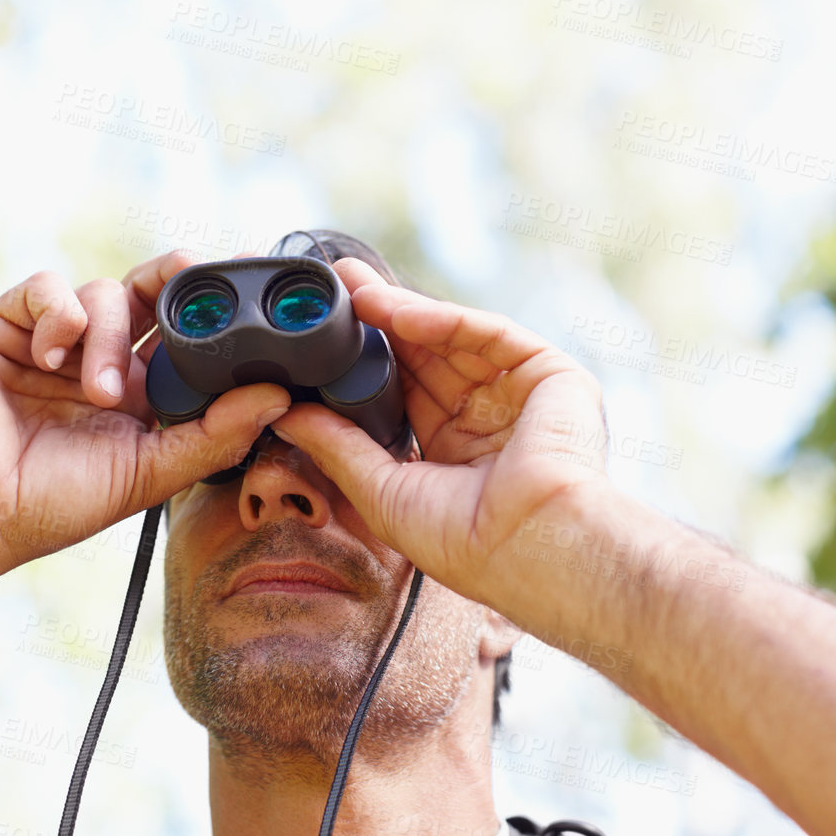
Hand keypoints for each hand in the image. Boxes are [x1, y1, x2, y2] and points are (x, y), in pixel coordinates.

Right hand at [0, 251, 289, 583]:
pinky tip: (51, 354)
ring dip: (106, 335)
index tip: (251, 285)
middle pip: (151, 291)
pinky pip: (46, 287)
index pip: (186, 334)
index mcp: (141, 391)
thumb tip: (280, 397)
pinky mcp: (8, 326)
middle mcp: (101, 358)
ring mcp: (55, 339)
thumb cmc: (54, 505)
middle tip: (195, 275)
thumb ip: (215, 435)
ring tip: (95, 391)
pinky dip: (58, 311)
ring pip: (104, 291)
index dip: (214, 310)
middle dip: (176, 279)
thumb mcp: (149, 474)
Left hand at [271, 259, 608, 617]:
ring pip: (454, 339)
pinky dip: (441, 319)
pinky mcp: (549, 374)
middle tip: (338, 288)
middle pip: (427, 358)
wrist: (531, 547)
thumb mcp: (383, 491)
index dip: (367, 363)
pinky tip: (397, 311)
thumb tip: (286, 415)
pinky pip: (487, 334)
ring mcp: (521, 395)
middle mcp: (490, 421)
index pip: (405, 393)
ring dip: (403, 313)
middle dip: (381, 323)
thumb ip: (337, 447)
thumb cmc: (466, 543)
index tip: (325, 338)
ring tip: (355, 292)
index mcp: (455, 454)